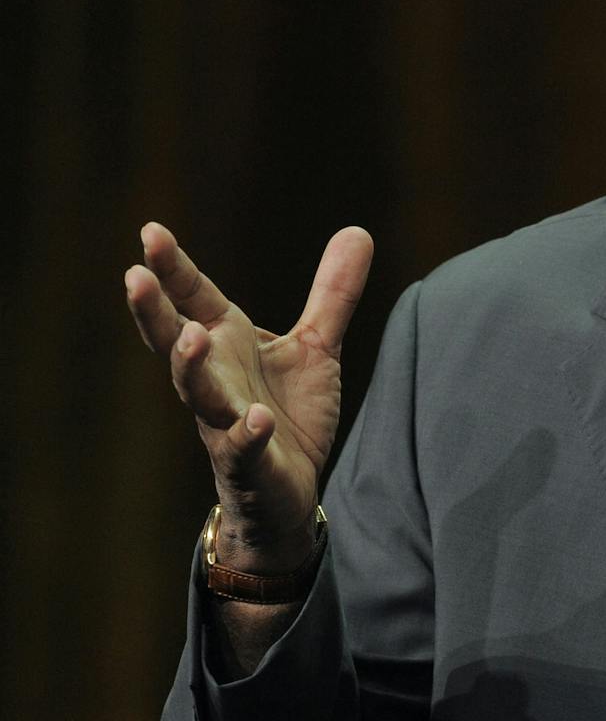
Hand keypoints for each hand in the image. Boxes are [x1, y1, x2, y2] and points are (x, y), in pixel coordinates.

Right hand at [125, 223, 372, 573]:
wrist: (288, 490)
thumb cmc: (288, 412)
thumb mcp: (316, 346)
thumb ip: (333, 294)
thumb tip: (357, 230)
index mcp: (226, 343)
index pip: (194, 298)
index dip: (172, 267)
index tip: (150, 230)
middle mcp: (216, 378)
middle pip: (175, 341)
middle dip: (153, 311)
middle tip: (134, 277)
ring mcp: (225, 421)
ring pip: (197, 393)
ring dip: (191, 367)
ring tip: (192, 337)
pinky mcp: (249, 461)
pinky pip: (243, 447)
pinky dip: (248, 433)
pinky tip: (257, 418)